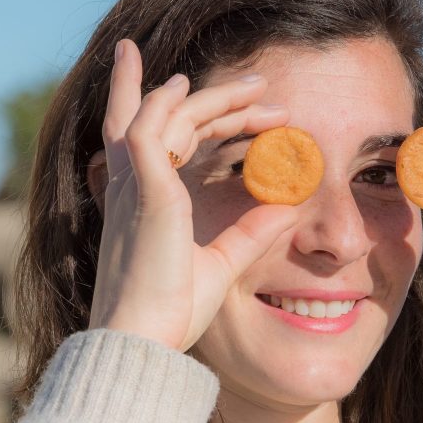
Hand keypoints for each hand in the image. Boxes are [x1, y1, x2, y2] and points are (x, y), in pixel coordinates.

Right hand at [89, 39, 297, 351]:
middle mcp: (133, 186)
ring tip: (256, 83)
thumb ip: (251, 232)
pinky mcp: (145, 191)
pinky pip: (148, 129)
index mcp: (145, 201)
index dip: (207, 120)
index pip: (167, 141)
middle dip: (203, 93)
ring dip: (209, 94)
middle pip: (156, 115)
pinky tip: (188, 87)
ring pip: (163, 114)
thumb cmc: (171, 310)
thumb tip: (289, 207)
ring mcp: (136, 185)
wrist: (145, 340)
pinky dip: (166, 103)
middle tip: (257, 82)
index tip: (255, 113)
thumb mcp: (222, 263)